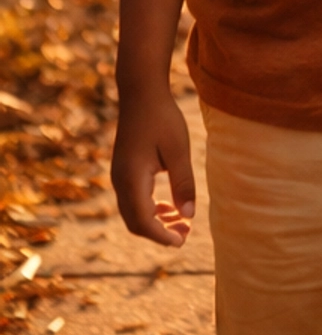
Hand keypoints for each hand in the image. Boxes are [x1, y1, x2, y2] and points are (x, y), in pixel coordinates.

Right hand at [111, 84, 195, 247]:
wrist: (141, 93)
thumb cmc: (162, 119)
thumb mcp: (179, 150)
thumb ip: (183, 183)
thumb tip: (189, 215)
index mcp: (132, 179)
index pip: (143, 221)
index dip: (162, 236)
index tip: (182, 241)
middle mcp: (120, 181)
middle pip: (135, 222)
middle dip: (159, 233)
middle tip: (185, 234)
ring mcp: (119, 176)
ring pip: (133, 213)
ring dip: (155, 222)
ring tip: (182, 223)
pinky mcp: (123, 170)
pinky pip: (133, 200)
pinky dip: (150, 209)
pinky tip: (169, 207)